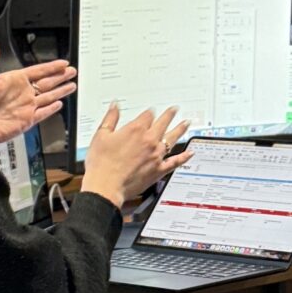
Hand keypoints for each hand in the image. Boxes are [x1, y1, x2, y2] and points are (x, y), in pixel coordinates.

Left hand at [0, 40, 77, 142]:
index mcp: (14, 80)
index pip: (38, 71)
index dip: (51, 67)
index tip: (63, 63)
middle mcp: (22, 93)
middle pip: (47, 82)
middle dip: (60, 76)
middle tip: (72, 71)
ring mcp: (26, 106)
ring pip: (48, 96)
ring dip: (60, 91)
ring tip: (71, 85)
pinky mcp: (26, 120)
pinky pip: (43, 113)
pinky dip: (51, 109)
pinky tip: (59, 104)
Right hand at [80, 103, 194, 209]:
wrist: (106, 186)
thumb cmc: (102, 164)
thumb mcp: (101, 135)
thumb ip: (110, 118)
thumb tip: (115, 106)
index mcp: (136, 130)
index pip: (147, 115)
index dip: (149, 112)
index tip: (151, 111)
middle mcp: (149, 140)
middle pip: (163, 123)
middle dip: (169, 115)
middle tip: (175, 109)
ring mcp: (156, 156)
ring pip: (172, 139)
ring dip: (180, 130)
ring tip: (186, 123)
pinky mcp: (158, 170)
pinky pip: (175, 162)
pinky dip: (184, 157)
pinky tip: (190, 153)